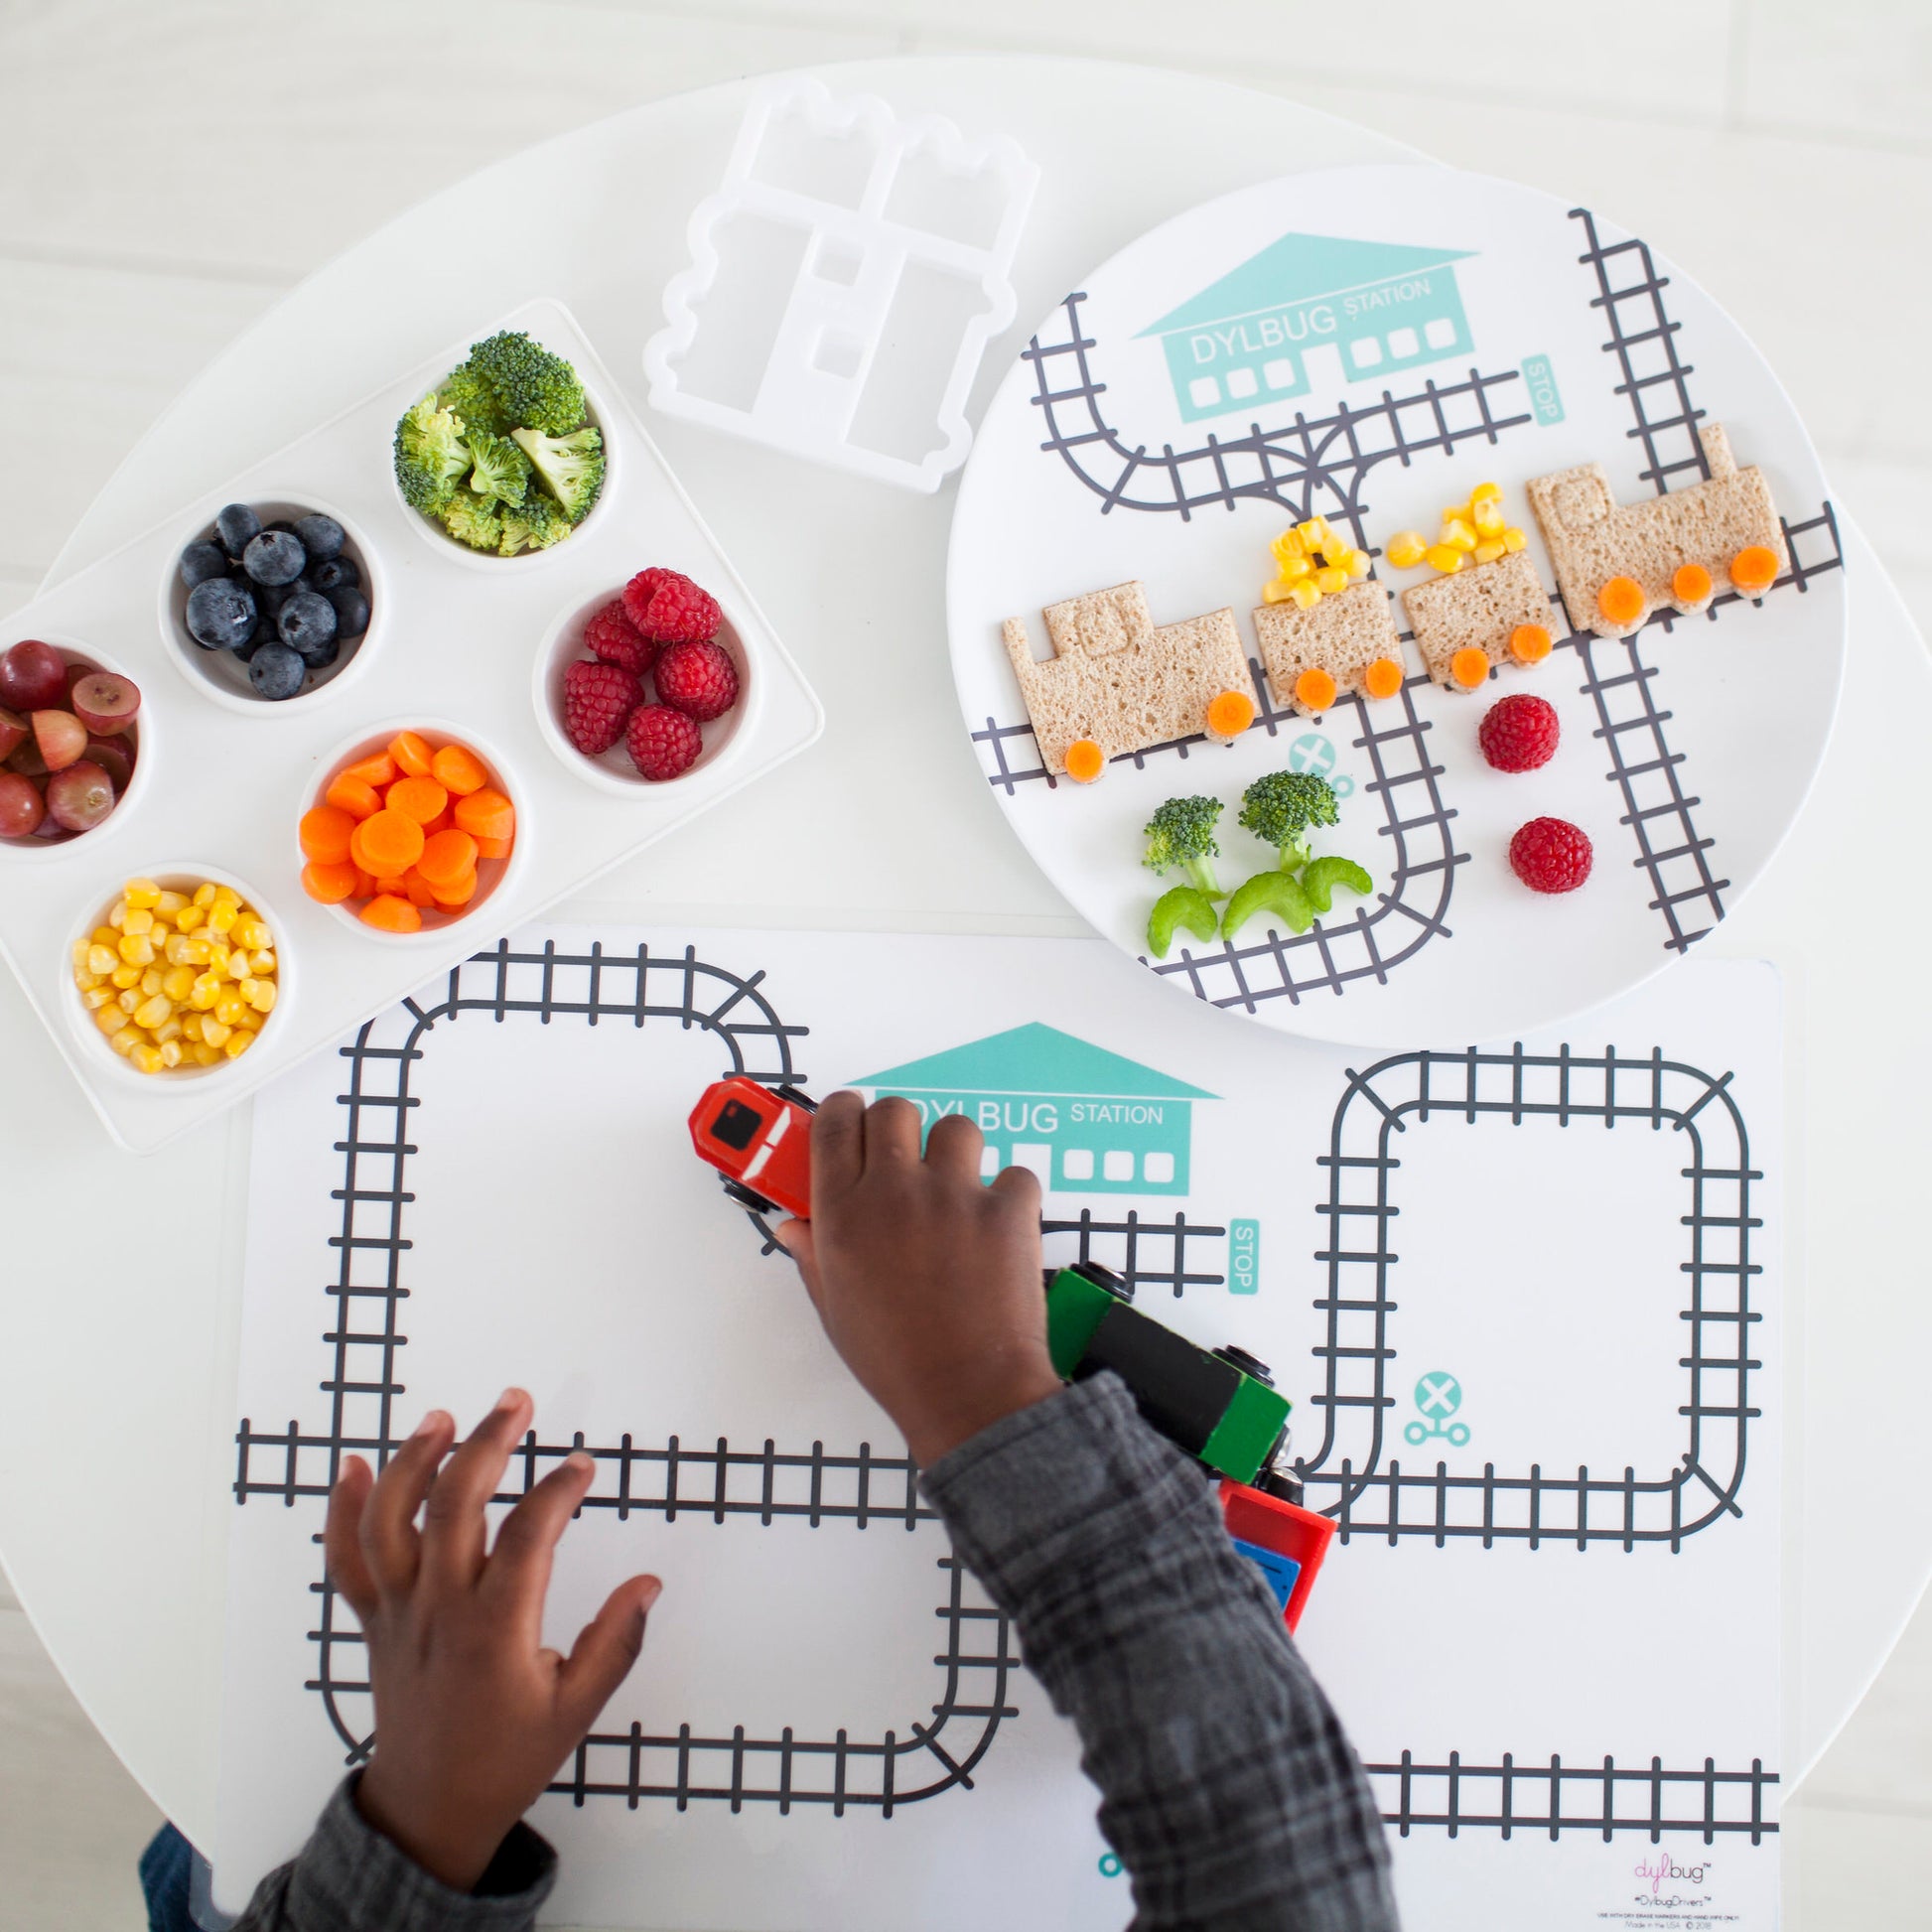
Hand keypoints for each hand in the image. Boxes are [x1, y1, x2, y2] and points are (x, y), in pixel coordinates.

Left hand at [323, 1389, 660, 1890]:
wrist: (429, 1808)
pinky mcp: (375, 1620)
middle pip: (454, 1508)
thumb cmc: (505, 1758)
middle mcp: (439, 1612)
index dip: (556, 1492)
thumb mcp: (577, 1708)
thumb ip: (616, 1642)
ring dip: (413, 1462)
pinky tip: (356, 1465)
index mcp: (494, 1633)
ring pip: (391, 1522)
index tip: (581, 1466)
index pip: (526, 1538)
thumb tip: (648, 1583)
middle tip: (515, 1403)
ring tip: (443, 1419)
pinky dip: (344, 1510)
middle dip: (486, 1445)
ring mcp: (400, 1613)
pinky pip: (348, 1560)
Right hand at [776, 1094, 1063, 1467]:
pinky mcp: (1007, 1211)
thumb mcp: (835, 1309)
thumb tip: (793, 1227)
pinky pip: (1015, 1174)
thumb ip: (813, 1256)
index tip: (850, 1121)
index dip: (844, 1114)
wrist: (968, 1395)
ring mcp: (955, 1196)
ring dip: (956, 1153)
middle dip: (898, 1128)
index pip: (834, 1123)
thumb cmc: (899, 1361)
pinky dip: (1010, 1195)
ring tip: (956, 1192)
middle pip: (894, 1111)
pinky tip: (997, 1227)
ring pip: (956, 1127)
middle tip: (905, 1160)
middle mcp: (895, 1192)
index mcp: (843, 1214)